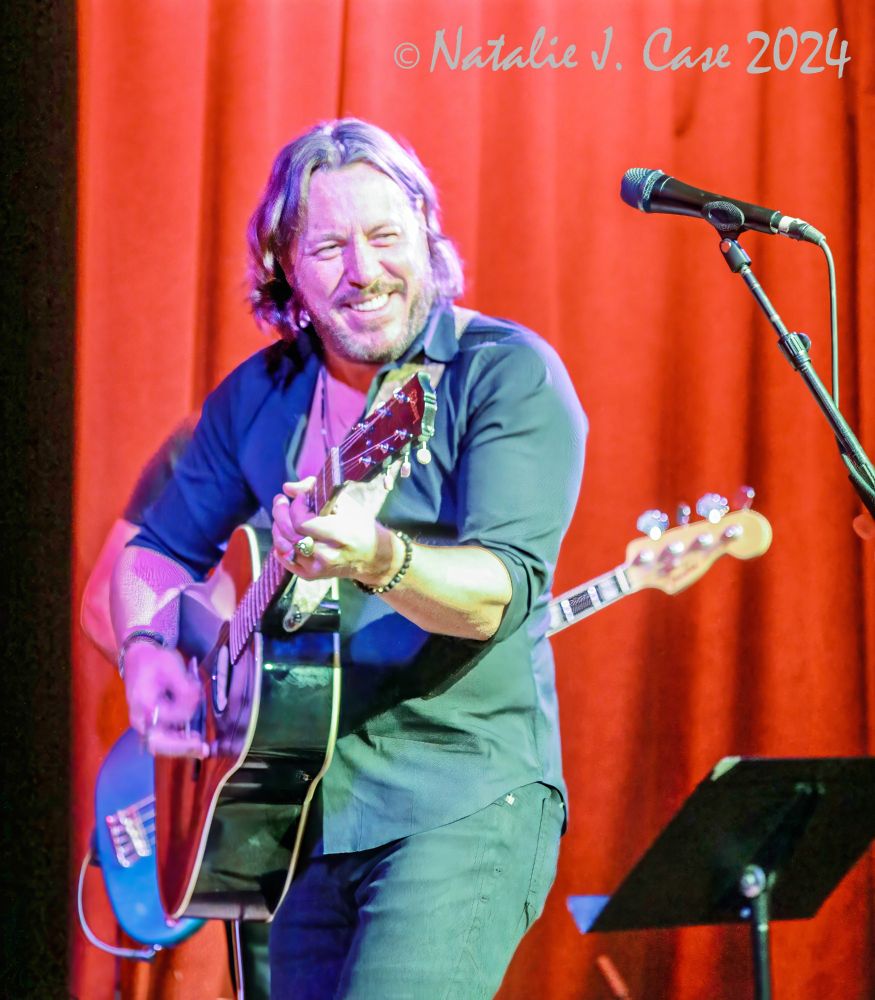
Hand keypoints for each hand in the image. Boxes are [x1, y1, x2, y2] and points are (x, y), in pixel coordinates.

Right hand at [122, 640, 207, 757]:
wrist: (138, 659)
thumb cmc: (154, 661)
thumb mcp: (171, 667)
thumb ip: (184, 687)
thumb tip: (196, 701)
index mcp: (144, 704)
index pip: (167, 719)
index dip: (186, 713)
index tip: (197, 699)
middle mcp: (141, 719)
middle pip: (159, 743)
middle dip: (182, 748)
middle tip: (203, 749)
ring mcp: (145, 723)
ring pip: (162, 745)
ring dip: (182, 747)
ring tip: (203, 748)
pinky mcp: (151, 723)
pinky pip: (163, 738)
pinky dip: (178, 741)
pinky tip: (193, 739)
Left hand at [271, 479, 398, 584]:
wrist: (372, 557)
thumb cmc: (360, 525)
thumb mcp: (345, 503)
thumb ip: (316, 492)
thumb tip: (288, 488)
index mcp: (339, 535)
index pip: (303, 522)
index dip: (296, 507)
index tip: (301, 497)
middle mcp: (327, 555)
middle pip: (290, 534)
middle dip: (280, 514)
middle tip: (280, 501)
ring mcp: (317, 568)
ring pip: (285, 547)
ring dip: (279, 528)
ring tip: (282, 516)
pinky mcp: (311, 576)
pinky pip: (286, 560)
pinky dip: (280, 546)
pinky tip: (284, 535)